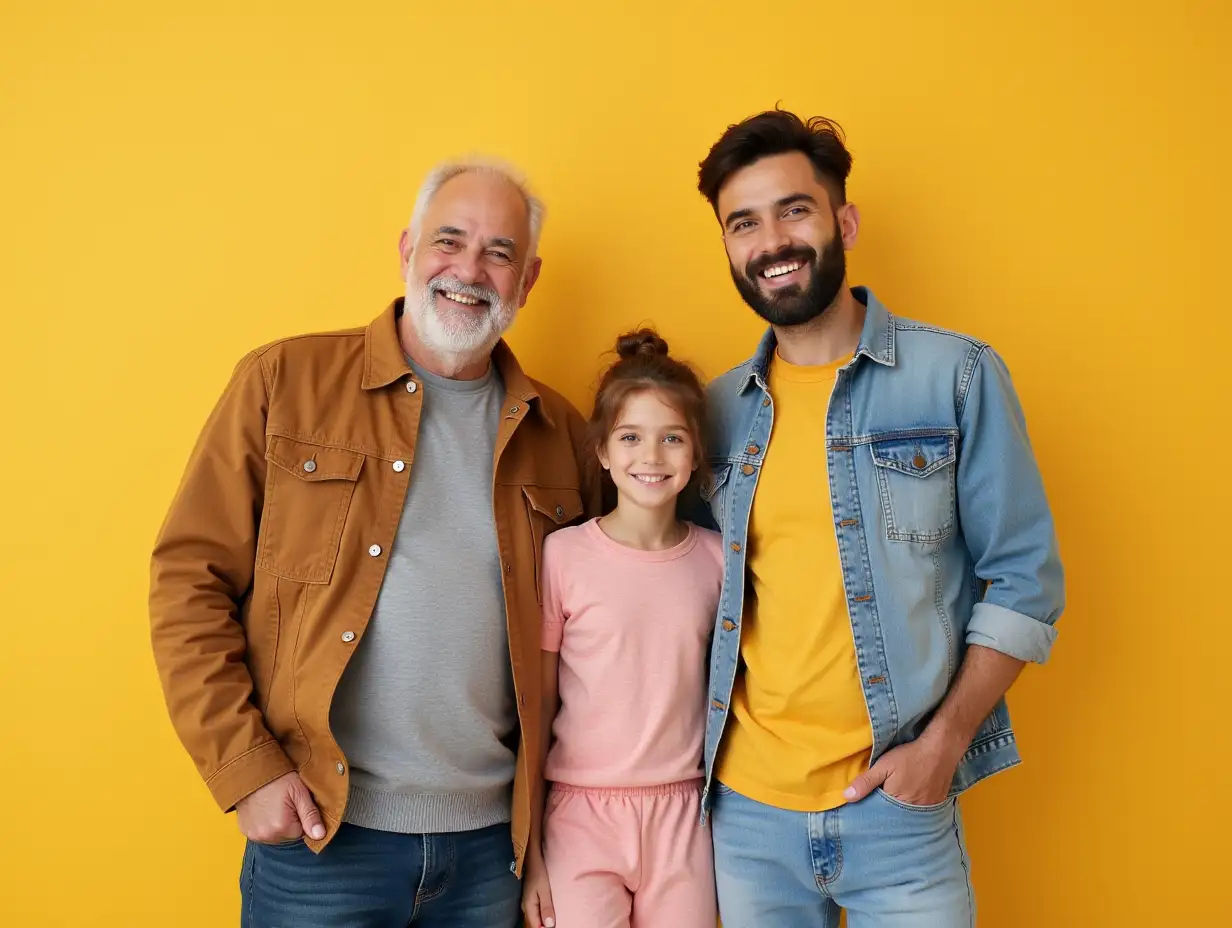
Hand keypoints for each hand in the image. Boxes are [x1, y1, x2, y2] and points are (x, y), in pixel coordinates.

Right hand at [236, 771, 325, 842]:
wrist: (252, 770)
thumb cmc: (277, 778)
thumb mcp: (299, 792)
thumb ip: (311, 815)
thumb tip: (320, 835)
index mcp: (282, 827)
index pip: (302, 832)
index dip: (301, 817)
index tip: (295, 803)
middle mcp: (266, 835)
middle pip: (288, 835)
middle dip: (289, 821)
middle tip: (284, 803)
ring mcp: (254, 835)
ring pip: (275, 835)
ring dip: (276, 825)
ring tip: (273, 805)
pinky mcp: (246, 832)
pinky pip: (262, 833)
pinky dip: (264, 824)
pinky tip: (263, 810)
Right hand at [521, 853, 555, 927]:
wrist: (532, 857)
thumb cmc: (539, 871)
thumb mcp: (544, 889)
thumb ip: (546, 907)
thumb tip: (549, 925)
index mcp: (529, 907)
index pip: (535, 926)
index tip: (557, 926)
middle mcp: (526, 907)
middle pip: (535, 923)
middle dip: (545, 926)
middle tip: (559, 923)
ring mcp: (528, 902)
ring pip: (536, 917)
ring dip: (544, 920)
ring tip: (556, 920)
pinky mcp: (532, 897)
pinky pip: (537, 910)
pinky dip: (544, 914)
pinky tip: (551, 912)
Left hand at [843, 728, 966, 806]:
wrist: (941, 748)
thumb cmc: (910, 756)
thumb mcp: (883, 766)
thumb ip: (865, 782)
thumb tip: (846, 797)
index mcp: (898, 804)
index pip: (881, 815)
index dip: (874, 810)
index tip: (866, 807)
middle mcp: (915, 811)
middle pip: (896, 817)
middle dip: (887, 813)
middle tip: (879, 806)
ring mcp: (928, 808)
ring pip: (909, 815)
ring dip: (901, 811)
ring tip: (894, 805)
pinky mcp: (938, 803)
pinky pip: (923, 811)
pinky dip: (915, 807)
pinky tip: (911, 800)